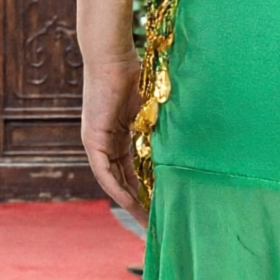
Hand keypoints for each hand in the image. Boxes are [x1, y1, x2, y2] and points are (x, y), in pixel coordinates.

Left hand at [82, 58, 145, 218]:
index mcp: (118, 135)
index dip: (145, 189)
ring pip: (112, 180)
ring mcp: (96, 141)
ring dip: (128, 201)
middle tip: (154, 223)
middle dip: (138, 203)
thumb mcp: (152, 109)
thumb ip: (161, 128)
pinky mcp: (92, 138)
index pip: (131, 170)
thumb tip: (187, 143)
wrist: (113, 57)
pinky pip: (104, 170)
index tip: (160, 206)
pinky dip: (117, 186)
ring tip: (145, 219)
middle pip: (122, 180)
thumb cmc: (135, 73)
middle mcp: (105, 141)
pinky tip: (130, 201)